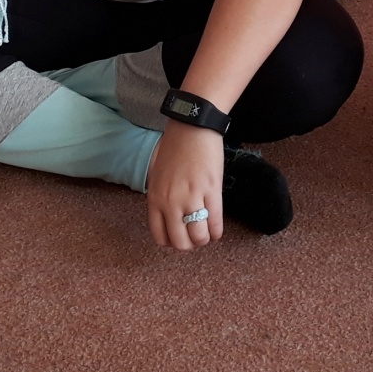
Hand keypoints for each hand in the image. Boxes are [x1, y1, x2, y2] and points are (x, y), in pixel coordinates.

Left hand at [146, 123, 225, 250]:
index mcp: (155, 198)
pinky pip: (215, 222)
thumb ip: (160, 196)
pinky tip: (217, 231)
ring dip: (204, 239)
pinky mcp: (211, 191)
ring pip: (199, 236)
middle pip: (180, 242)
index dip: (171, 242)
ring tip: (207, 233)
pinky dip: (217, 232)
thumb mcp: (157, 174)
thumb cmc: (174, 147)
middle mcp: (171, 202)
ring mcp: (191, 198)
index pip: (160, 236)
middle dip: (189, 245)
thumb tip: (168, 216)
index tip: (179, 238)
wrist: (192, 127)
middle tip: (195, 238)